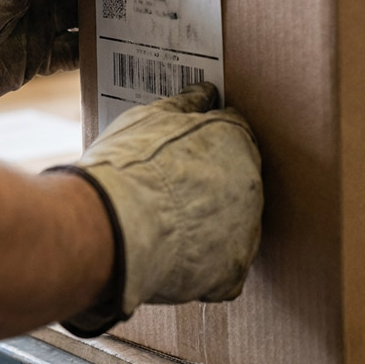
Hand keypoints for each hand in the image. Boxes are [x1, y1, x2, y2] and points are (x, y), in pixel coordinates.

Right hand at [53, 82, 262, 336]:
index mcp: (235, 139)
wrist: (115, 225)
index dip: (209, 138)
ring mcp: (245, 231)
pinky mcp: (231, 273)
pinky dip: (202, 263)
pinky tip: (173, 251)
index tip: (190, 146)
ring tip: (167, 220)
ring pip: (230, 222)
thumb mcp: (151, 117)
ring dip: (207, 221)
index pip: (234, 131)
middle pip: (236, 178)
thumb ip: (185, 103)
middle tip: (173, 184)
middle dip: (209, 180)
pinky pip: (222, 266)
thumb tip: (203, 91)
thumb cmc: (130, 166)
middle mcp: (250, 183)